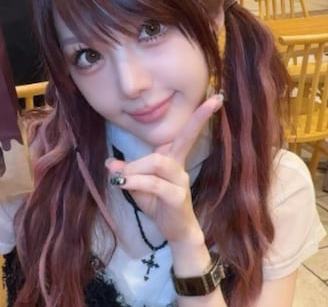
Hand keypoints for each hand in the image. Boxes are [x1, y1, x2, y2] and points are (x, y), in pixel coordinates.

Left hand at [105, 94, 222, 244]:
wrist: (175, 232)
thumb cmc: (159, 205)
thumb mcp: (138, 186)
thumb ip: (127, 172)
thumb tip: (111, 164)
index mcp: (173, 159)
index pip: (185, 133)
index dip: (200, 116)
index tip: (216, 97)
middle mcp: (179, 166)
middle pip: (183, 138)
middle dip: (195, 122)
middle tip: (181, 125)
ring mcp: (180, 181)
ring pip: (157, 162)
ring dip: (135, 168)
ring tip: (122, 179)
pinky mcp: (176, 197)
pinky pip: (154, 184)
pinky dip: (135, 182)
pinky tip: (122, 184)